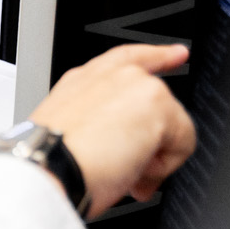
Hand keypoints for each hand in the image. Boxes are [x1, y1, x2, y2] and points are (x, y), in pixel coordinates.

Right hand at [27, 43, 196, 216]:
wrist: (47, 170)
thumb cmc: (48, 164)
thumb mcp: (65, 139)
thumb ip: (97, 133)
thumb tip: (122, 157)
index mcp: (83, 82)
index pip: (127, 60)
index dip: (156, 56)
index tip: (177, 53)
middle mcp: (110, 76)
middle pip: (158, 101)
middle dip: (151, 141)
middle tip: (128, 171)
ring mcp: (136, 85)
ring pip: (171, 127)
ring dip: (154, 158)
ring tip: (124, 175)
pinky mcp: (157, 104)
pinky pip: (182, 144)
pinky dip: (165, 167)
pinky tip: (137, 174)